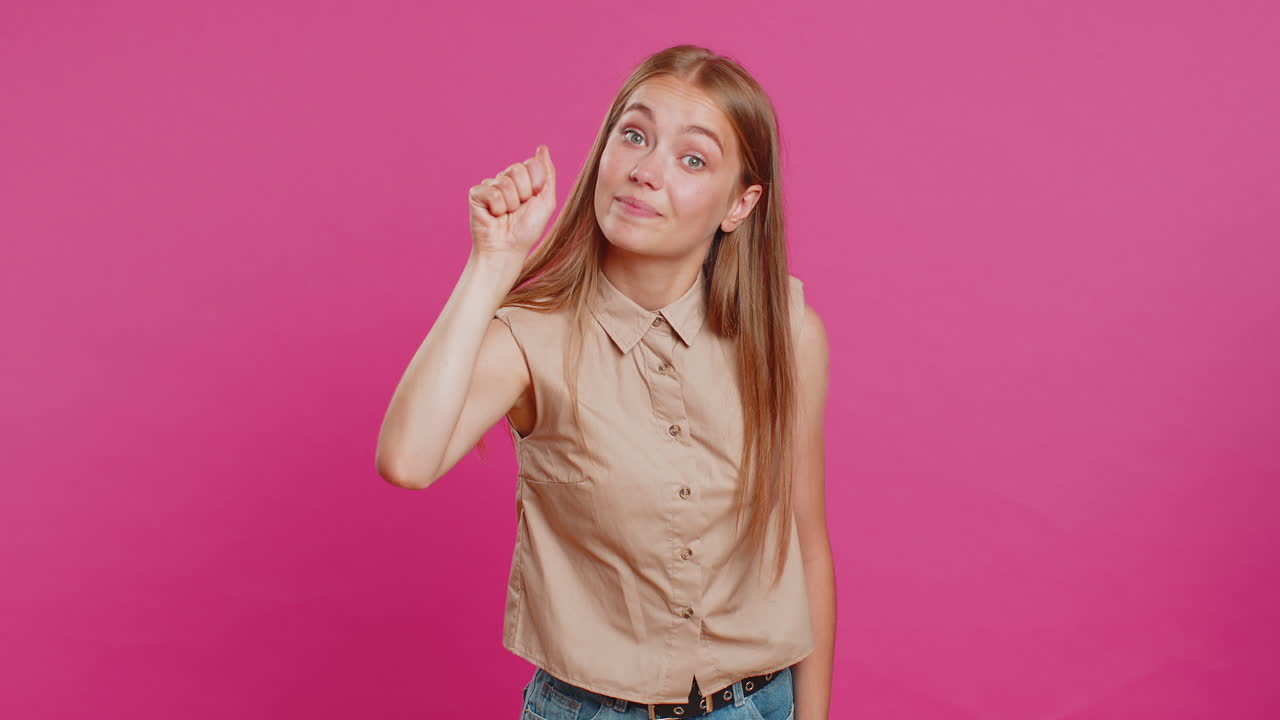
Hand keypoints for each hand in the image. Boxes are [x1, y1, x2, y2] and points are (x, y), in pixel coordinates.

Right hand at [468, 145, 556, 260]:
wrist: (508, 248)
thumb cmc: (527, 229)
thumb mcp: (546, 201)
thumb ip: (548, 173)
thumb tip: (542, 148)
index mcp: (523, 179)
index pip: (532, 164)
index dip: (536, 184)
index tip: (533, 200)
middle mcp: (506, 179)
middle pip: (518, 169)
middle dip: (523, 193)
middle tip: (518, 209)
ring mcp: (490, 185)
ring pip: (505, 182)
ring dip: (510, 204)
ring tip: (506, 215)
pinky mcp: (476, 193)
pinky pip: (491, 192)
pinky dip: (497, 208)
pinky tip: (494, 215)